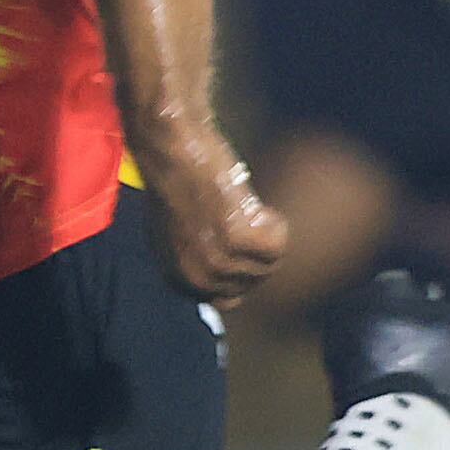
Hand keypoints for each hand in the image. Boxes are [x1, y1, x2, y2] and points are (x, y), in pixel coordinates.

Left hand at [139, 144, 287, 304]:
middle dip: (257, 251)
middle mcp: (198, 279)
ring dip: (266, 231)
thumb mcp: (176, 231)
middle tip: (245, 217)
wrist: (171, 150)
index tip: (240, 241)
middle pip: (254, 281)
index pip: (228, 298)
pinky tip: (251, 203)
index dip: (241, 269)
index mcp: (179, 280)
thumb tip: (227, 269)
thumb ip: (197, 257)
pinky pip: (278, 243)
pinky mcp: (239, 238)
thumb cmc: (176, 181)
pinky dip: (273, 221)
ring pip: (270, 263)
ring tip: (242, 206)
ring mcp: (218, 261)